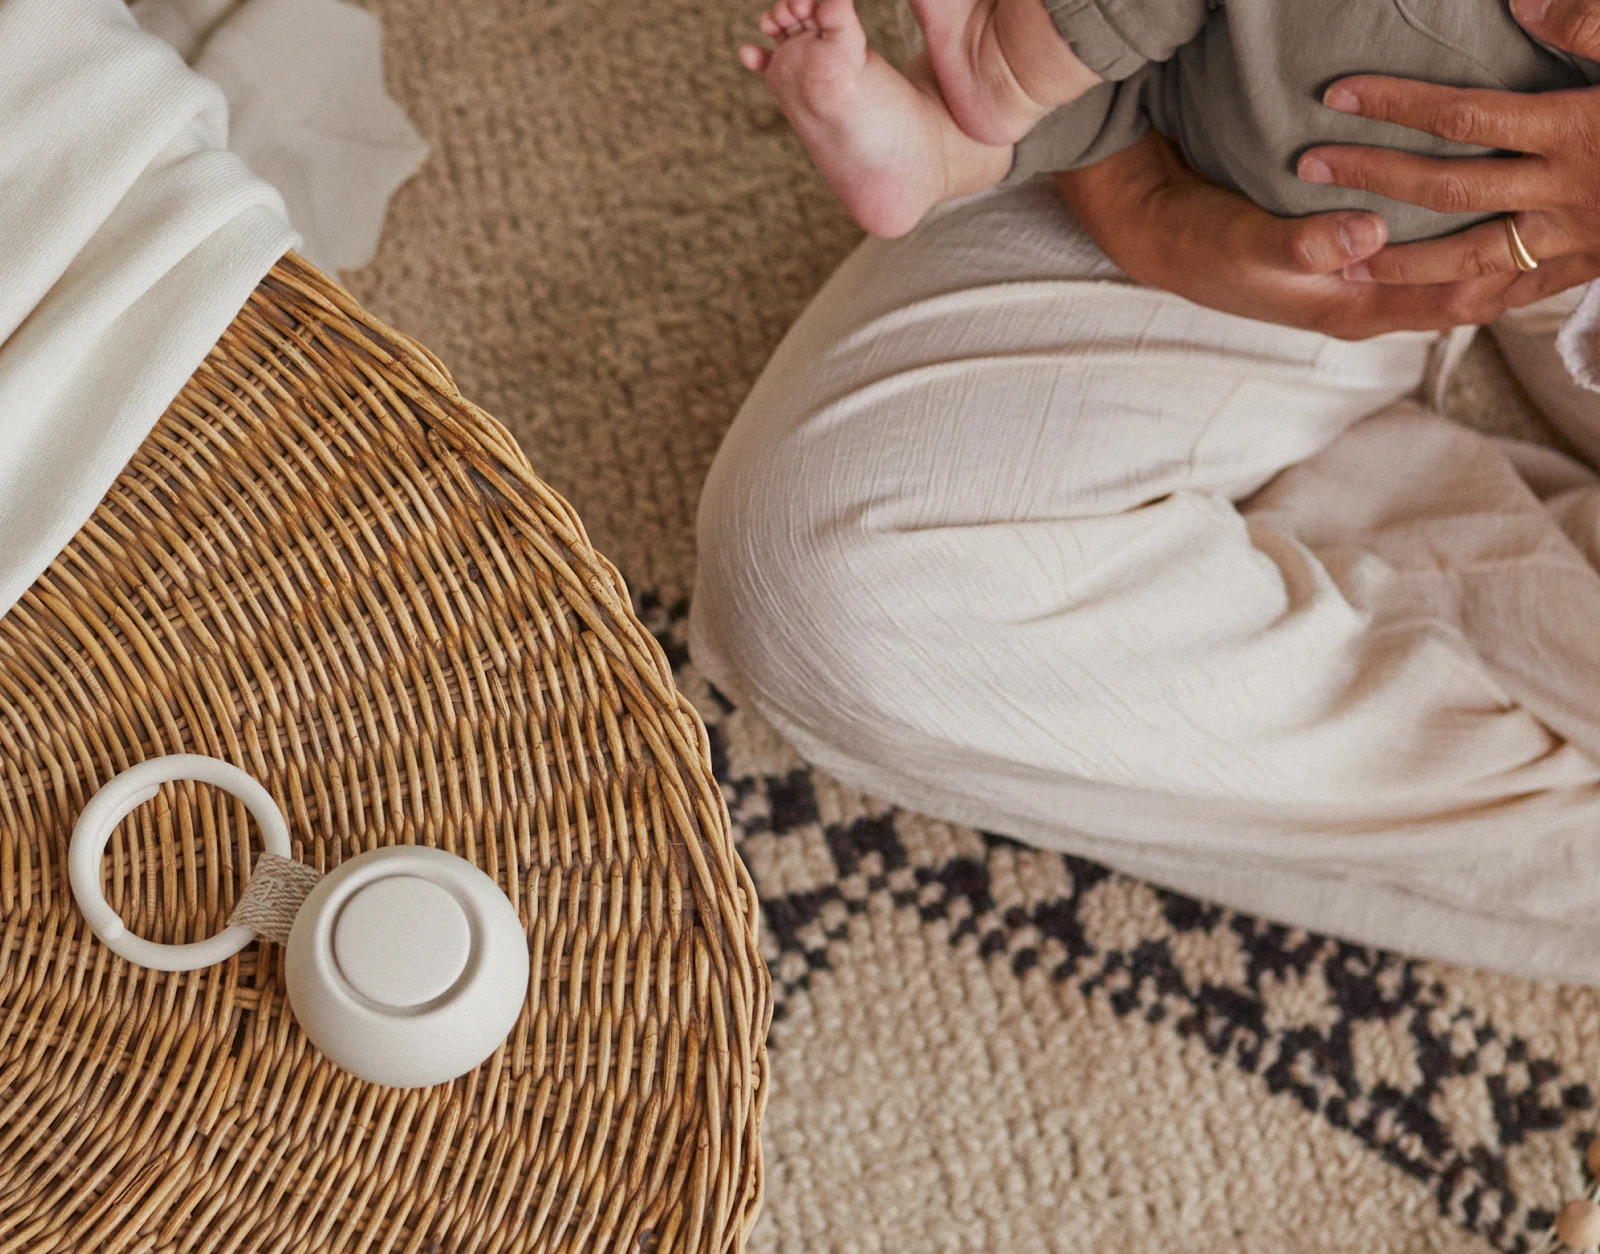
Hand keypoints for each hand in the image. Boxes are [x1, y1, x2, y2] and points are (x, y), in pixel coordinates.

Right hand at [1056, 131, 1545, 339]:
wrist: (1163, 237)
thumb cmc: (1204, 247)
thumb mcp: (1247, 244)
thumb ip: (1303, 243)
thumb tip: (1368, 234)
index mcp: (1350, 307)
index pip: (1454, 305)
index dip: (1516, 284)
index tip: (1570, 256)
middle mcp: (1366, 299)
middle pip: (1470, 294)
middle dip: (1530, 273)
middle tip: (1594, 241)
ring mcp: (1361, 278)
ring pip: (1455, 274)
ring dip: (1509, 253)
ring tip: (1565, 226)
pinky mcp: (1354, 253)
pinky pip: (1430, 251)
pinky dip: (1471, 234)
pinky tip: (1500, 207)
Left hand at [1295, 0, 1599, 308]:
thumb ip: (1593, 23)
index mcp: (1579, 130)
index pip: (1465, 117)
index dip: (1397, 106)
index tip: (1338, 96)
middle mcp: (1566, 192)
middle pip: (1445, 188)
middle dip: (1371, 177)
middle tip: (1305, 166)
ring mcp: (1576, 238)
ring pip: (1470, 257)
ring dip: (1401, 260)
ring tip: (1340, 260)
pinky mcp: (1586, 267)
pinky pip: (1517, 292)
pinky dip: (1467, 303)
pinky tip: (1421, 310)